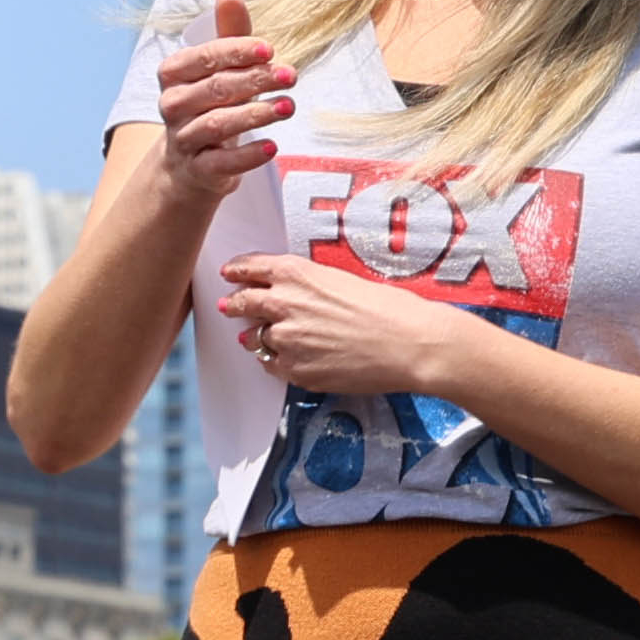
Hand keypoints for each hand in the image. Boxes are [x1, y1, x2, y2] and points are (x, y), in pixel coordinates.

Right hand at [152, 0, 293, 207]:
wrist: (189, 165)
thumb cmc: (210, 105)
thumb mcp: (218, 70)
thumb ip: (228, 35)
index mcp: (173, 72)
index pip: (204, 57)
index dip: (237, 51)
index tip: (271, 48)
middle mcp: (172, 104)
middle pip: (215, 89)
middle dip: (255, 80)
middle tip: (291, 75)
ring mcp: (182, 139)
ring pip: (217, 124)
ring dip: (256, 114)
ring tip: (289, 107)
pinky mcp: (198, 170)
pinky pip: (221, 163)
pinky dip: (246, 156)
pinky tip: (272, 147)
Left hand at [219, 252, 479, 402]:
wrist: (410, 344)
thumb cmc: (388, 307)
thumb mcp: (340, 280)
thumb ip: (306, 287)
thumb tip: (290, 295)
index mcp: (295, 274)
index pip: (251, 268)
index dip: (238, 271)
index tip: (230, 274)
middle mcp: (283, 304)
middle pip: (243, 303)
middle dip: (235, 305)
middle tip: (230, 307)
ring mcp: (286, 340)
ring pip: (255, 339)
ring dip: (257, 338)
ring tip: (258, 339)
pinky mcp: (297, 370)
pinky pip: (274, 366)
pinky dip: (277, 362)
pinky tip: (287, 360)